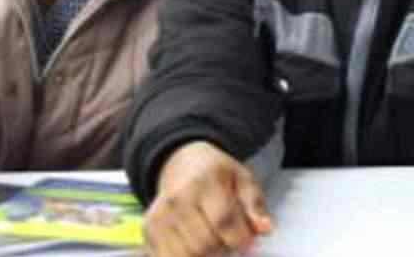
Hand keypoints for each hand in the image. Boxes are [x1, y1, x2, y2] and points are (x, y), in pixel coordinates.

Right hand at [145, 140, 273, 256]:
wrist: (182, 164)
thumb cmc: (218, 174)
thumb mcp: (243, 179)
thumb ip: (254, 205)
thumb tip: (265, 229)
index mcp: (204, 182)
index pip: (223, 220)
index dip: (241, 239)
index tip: (250, 243)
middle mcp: (177, 200)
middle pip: (204, 243)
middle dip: (224, 249)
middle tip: (231, 240)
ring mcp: (159, 218)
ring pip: (188, 255)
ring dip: (207, 256)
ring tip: (215, 242)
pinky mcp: (148, 232)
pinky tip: (197, 248)